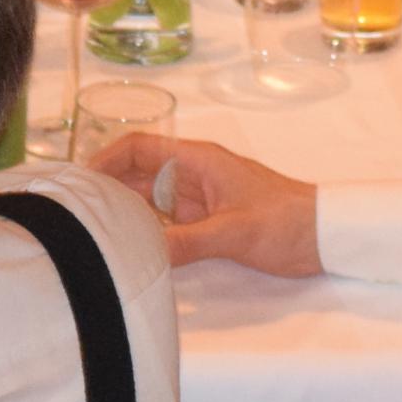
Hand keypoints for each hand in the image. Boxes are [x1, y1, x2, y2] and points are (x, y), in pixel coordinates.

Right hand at [93, 134, 321, 274]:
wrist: (328, 236)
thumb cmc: (287, 222)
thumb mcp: (236, 232)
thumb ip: (189, 242)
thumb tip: (144, 254)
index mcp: (198, 161)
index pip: (139, 148)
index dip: (106, 159)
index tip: (80, 182)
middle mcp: (192, 175)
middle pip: (137, 173)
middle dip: (106, 187)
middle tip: (74, 212)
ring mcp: (198, 200)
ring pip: (148, 199)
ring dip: (123, 211)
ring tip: (91, 230)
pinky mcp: (206, 223)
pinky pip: (164, 222)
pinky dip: (144, 231)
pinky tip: (127, 247)